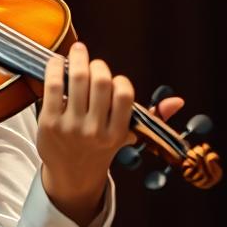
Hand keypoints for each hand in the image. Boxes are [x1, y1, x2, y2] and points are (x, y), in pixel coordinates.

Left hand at [36, 42, 139, 226]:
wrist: (70, 175)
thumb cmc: (99, 149)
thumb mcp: (126, 137)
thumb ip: (150, 118)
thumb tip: (178, 101)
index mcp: (116, 133)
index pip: (124, 95)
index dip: (120, 80)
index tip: (113, 79)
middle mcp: (94, 130)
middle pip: (101, 82)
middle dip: (98, 66)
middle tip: (93, 63)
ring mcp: (70, 126)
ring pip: (78, 80)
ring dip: (78, 59)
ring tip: (78, 51)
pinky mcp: (49, 122)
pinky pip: (53, 87)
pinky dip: (55, 68)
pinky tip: (57, 62)